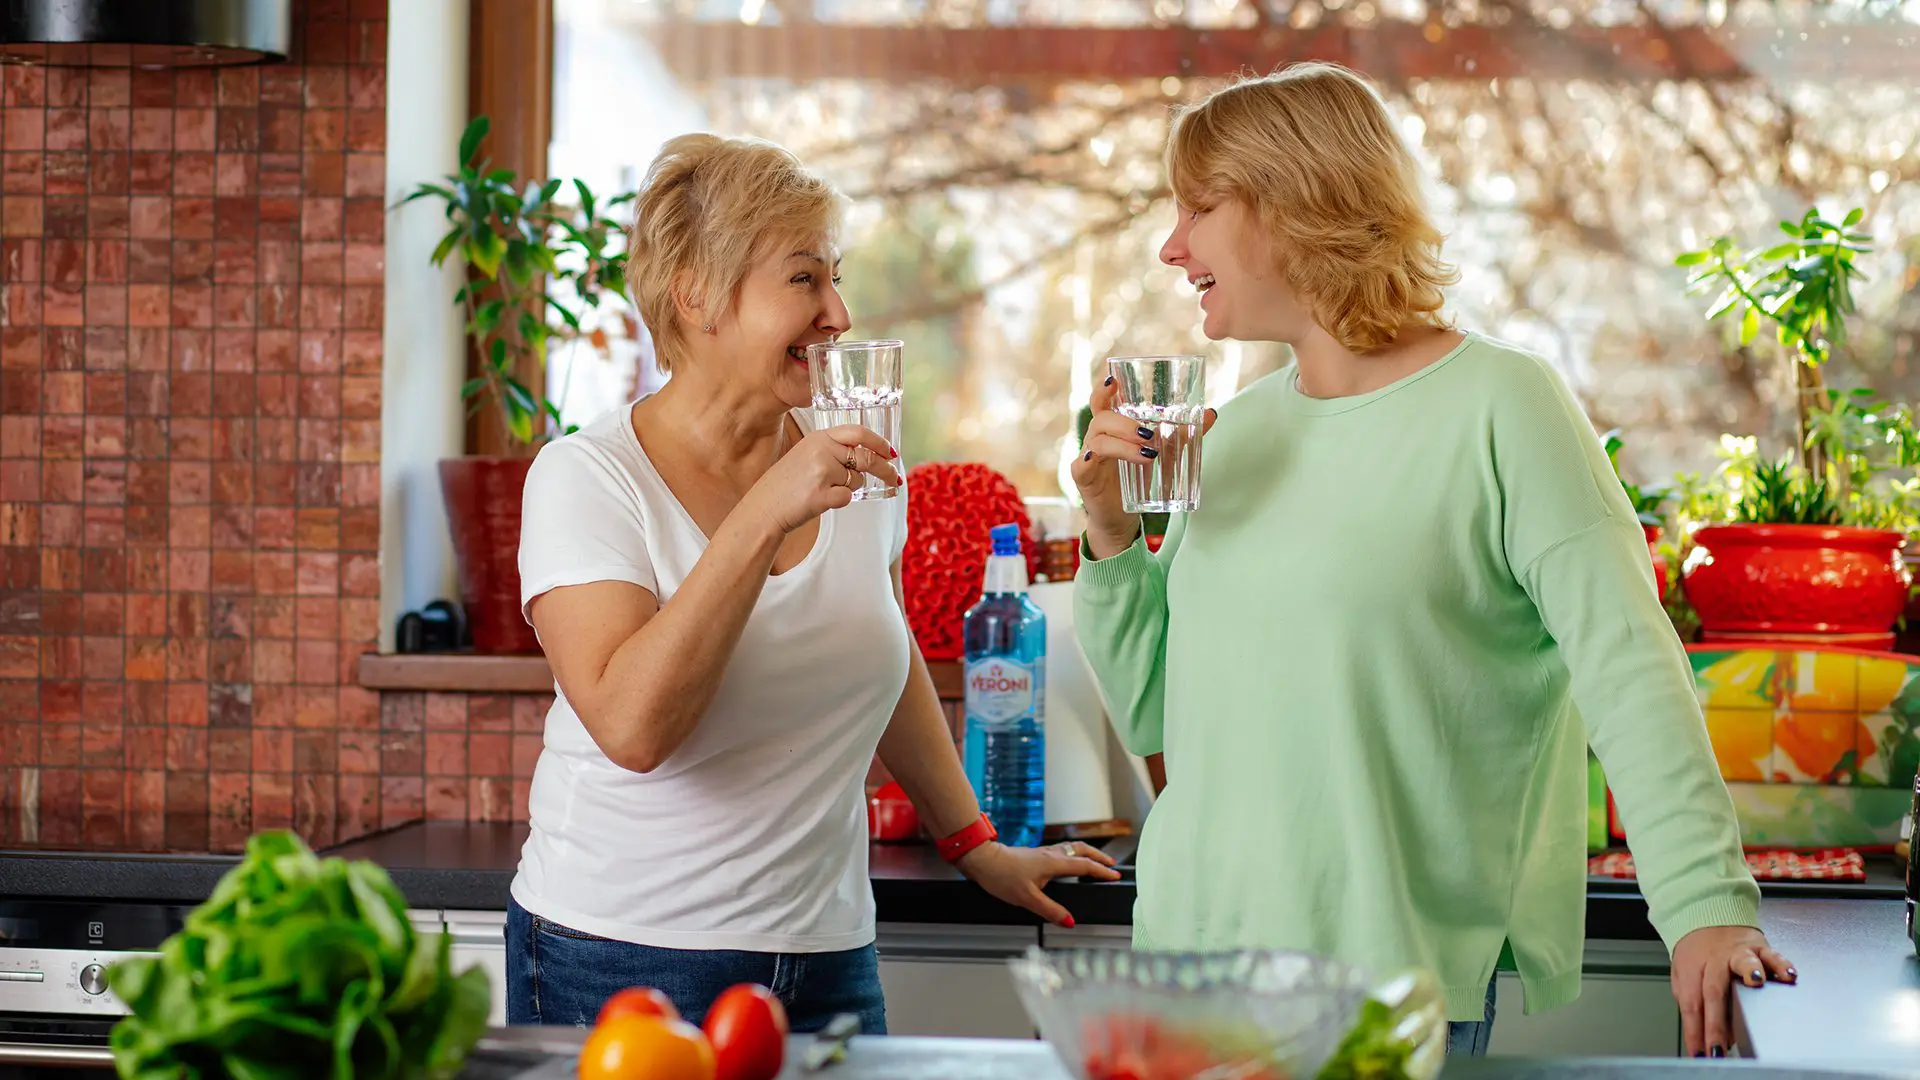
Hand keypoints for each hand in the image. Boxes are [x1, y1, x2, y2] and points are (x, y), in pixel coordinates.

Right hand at [743, 426, 899, 535]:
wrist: (764, 507)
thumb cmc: (787, 484)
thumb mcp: (806, 455)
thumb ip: (833, 450)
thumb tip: (870, 456)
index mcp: (818, 437)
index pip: (858, 432)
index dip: (878, 442)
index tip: (891, 452)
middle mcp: (821, 450)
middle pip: (866, 458)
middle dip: (885, 470)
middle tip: (894, 478)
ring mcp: (821, 472)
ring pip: (856, 480)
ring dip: (848, 487)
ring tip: (824, 490)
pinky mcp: (821, 494)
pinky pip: (847, 498)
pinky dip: (839, 501)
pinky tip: (820, 501)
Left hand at [954, 840, 1120, 926]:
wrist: (983, 860)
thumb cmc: (1002, 876)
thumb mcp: (1027, 899)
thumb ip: (1050, 910)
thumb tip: (1069, 921)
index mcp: (1054, 864)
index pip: (1085, 866)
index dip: (1102, 871)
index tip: (1115, 875)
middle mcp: (1051, 855)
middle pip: (1082, 851)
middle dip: (1099, 857)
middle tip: (1112, 864)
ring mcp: (1043, 853)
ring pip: (1072, 848)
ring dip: (1087, 853)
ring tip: (1095, 861)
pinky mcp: (1035, 854)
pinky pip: (1061, 850)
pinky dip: (1073, 854)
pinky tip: (1068, 862)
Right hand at [1071, 376, 1215, 558]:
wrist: (1121, 516)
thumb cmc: (1136, 479)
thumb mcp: (1161, 453)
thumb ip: (1181, 434)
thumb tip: (1210, 414)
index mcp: (1111, 427)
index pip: (1103, 402)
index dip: (1104, 390)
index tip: (1114, 380)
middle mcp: (1096, 437)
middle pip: (1102, 418)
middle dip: (1125, 423)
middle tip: (1149, 433)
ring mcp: (1088, 456)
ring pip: (1098, 440)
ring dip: (1122, 445)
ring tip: (1148, 454)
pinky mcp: (1083, 477)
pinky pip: (1082, 464)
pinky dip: (1090, 460)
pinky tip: (1098, 460)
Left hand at [1670, 925, 1795, 1056]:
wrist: (1706, 914)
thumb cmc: (1697, 951)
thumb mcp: (1684, 975)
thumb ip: (1693, 1002)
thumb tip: (1709, 1037)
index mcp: (1692, 967)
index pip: (1691, 1004)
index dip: (1695, 1030)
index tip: (1700, 1052)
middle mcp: (1715, 959)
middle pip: (1713, 990)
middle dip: (1716, 1022)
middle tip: (1718, 1046)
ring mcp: (1738, 952)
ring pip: (1743, 961)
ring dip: (1750, 971)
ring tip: (1756, 983)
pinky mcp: (1760, 946)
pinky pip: (1773, 955)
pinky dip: (1782, 964)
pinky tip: (1789, 975)